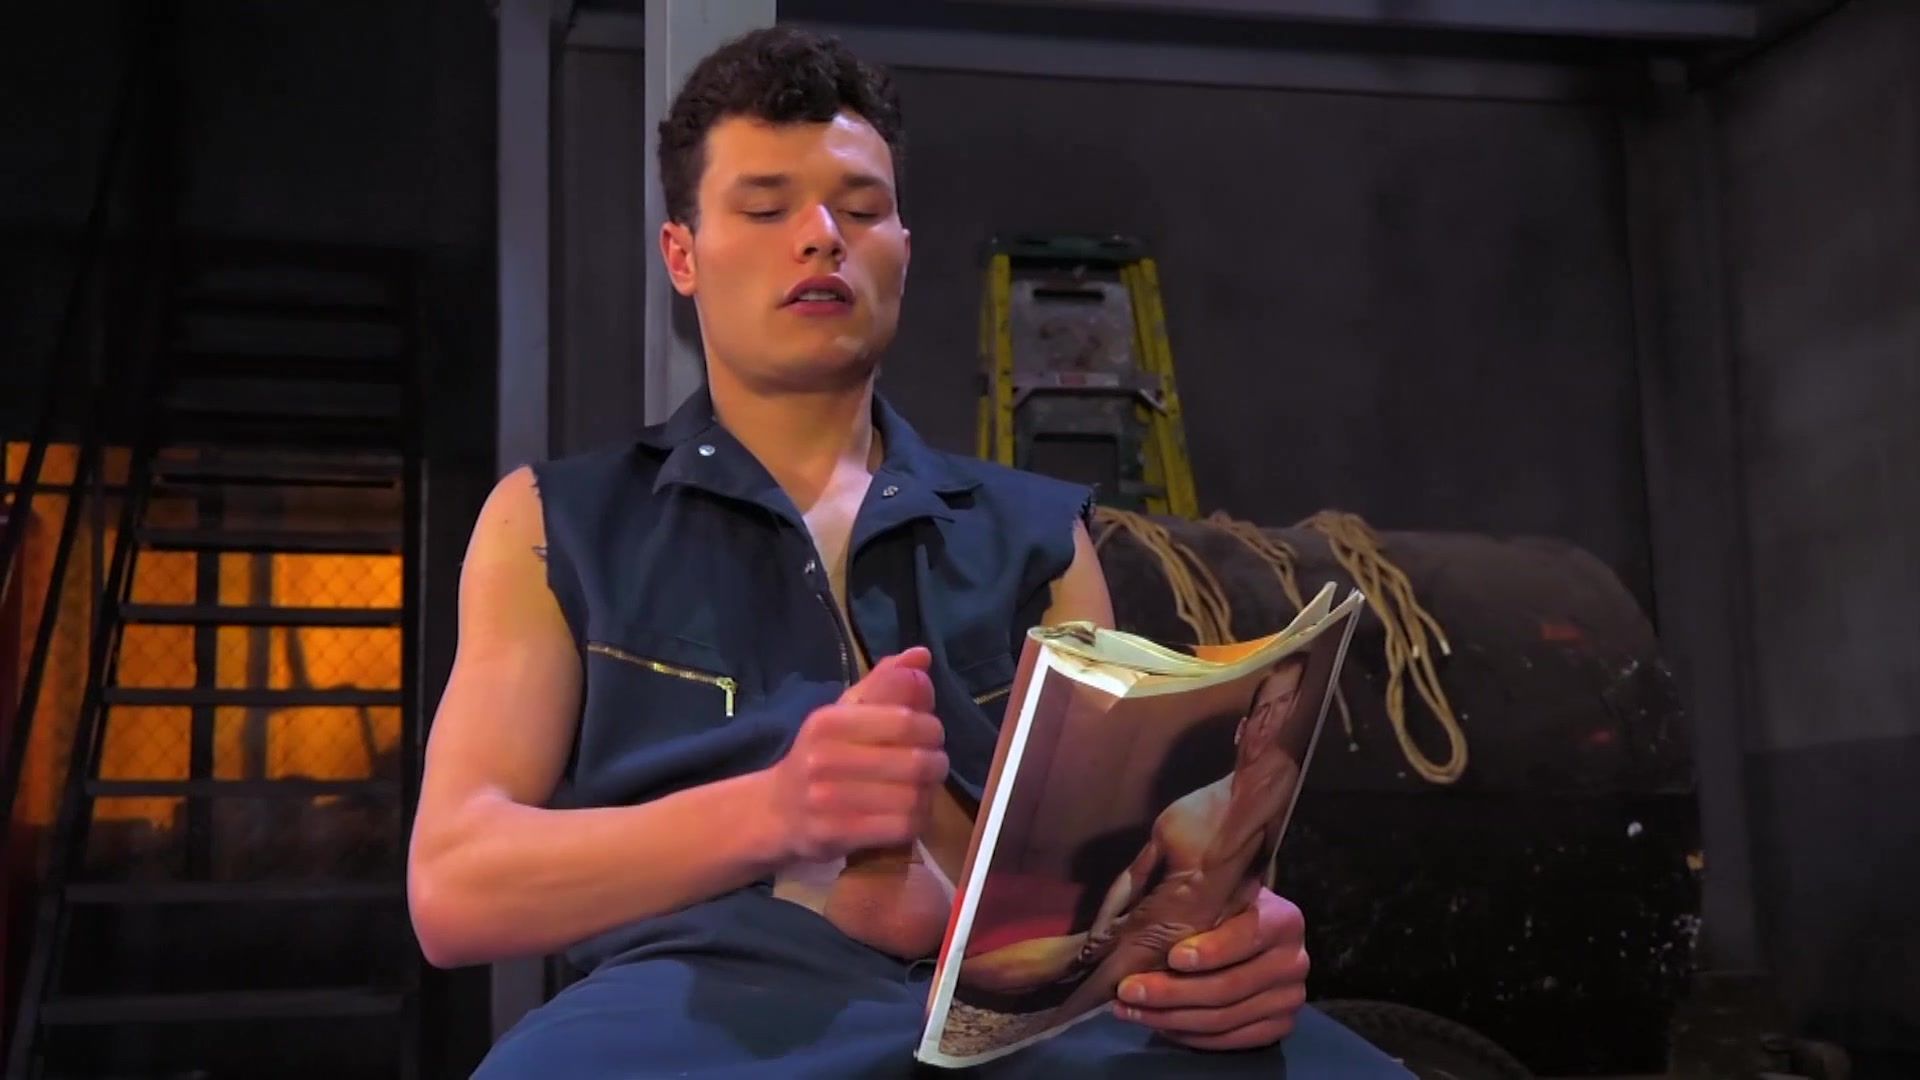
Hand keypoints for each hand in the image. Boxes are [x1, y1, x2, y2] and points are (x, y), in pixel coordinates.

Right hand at [757, 648, 947, 863]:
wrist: (776, 811)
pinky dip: (917, 820)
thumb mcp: (843, 712)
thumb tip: (921, 655)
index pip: (905, 720)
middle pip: (915, 760)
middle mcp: (825, 759)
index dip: (931, 727)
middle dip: (936, 762)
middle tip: (933, 764)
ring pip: (913, 796)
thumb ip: (884, 683)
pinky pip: (901, 826)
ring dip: (929, 793)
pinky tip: (910, 812)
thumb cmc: (819, 755)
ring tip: (923, 788)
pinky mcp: (838, 835)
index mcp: (828, 721)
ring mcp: (828, 800)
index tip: (930, 734)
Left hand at [1113, 888, 1308, 1051]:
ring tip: (1129, 1010)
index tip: (1172, 957)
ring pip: (1224, 1018)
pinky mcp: (1279, 1026)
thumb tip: (1140, 914)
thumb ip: (1194, 899)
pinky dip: (1190, 1035)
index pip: (1247, 936)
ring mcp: (1289, 998)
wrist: (1259, 933)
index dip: (1210, 950)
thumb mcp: (1218, 893)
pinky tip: (1158, 1024)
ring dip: (1170, 1017)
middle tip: (1128, 990)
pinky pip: (1230, 1040)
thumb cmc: (1228, 908)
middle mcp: (1294, 961)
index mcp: (1283, 919)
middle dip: (1171, 991)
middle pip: (1228, 986)